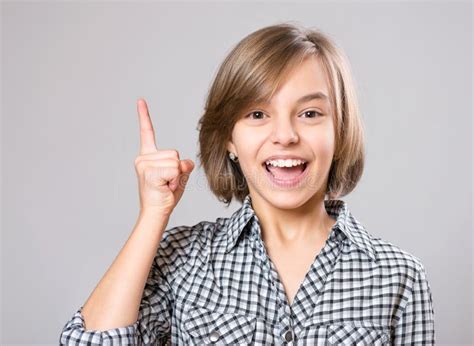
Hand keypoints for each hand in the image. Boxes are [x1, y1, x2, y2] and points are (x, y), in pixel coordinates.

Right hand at [134, 98, 194, 216]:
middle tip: (167, 183)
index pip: (147, 132)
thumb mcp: (178, 175)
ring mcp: (144, 164)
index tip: (140, 100)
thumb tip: (183, 162)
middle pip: (175, 153)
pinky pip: (174, 169)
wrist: (156, 212)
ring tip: (166, 185)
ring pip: (175, 162)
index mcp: (148, 156)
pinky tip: (165, 187)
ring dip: (176, 176)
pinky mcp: (149, 171)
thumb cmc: (166, 195)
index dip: (144, 116)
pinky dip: (175, 180)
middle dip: (178, 170)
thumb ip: (182, 164)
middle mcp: (143, 158)